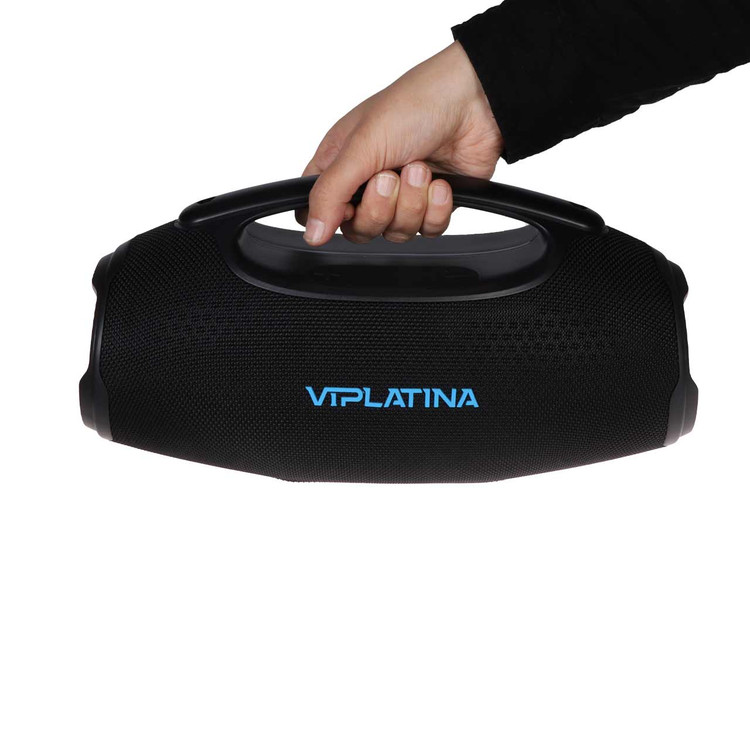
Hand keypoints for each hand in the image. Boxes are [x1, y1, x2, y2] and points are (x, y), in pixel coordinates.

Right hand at [298, 41, 503, 245]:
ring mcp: (402, 197)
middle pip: (360, 230)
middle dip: (380, 208)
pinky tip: (441, 182)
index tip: (347, 206)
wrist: (476, 104)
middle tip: (391, 176)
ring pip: (396, 233)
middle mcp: (367, 183)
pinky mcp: (433, 206)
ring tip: (421, 167)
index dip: (331, 217)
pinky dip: (436, 208)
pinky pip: (428, 231)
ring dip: (412, 202)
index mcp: (340, 164)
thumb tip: (312, 232)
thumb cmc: (415, 105)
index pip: (318, 210)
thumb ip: (330, 194)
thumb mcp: (360, 147)